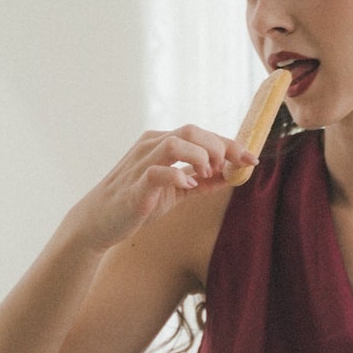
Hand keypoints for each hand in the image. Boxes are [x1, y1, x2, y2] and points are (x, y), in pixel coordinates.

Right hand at [69, 126, 258, 252]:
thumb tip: (231, 175)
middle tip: (229, 167)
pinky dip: (177, 175)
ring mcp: (141, 163)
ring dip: (199, 156)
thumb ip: (201, 181)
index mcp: (162, 143)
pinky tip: (188, 184)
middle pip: (191, 130)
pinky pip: (157, 171)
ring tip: (207, 173)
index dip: (230, 144)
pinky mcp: (135, 184)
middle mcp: (151, 146)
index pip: (201, 134)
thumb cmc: (137, 202)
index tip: (252, 158)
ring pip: (175, 143)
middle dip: (218, 146)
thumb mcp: (175, 190)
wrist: (100, 222)